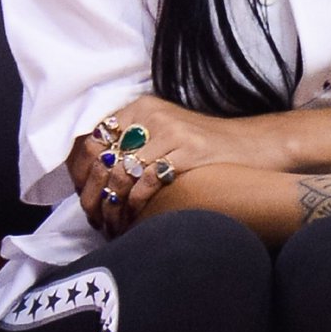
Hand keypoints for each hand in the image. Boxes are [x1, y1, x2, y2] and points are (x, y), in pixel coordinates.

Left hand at [67, 95, 290, 236]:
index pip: (93, 136)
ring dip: (113, 205)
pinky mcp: (188, 151)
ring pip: (122, 172)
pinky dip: (137, 205)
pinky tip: (137, 218)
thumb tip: (90, 172)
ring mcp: (171, 131)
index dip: (80, 169)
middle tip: (94, 217)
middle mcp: (152, 114)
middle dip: (93, 193)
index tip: (81, 195)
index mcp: (141, 107)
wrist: (249, 145)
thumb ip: (130, 144)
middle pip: (103, 156)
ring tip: (113, 224)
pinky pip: (148, 181)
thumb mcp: (162, 134)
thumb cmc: (201, 148)